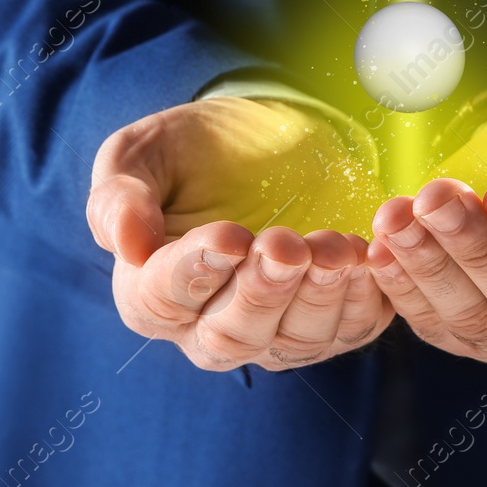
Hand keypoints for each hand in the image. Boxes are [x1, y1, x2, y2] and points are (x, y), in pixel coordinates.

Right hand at [87, 96, 393, 370]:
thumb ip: (120, 197)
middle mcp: (205, 328)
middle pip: (230, 336)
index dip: (196, 272)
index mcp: (149, 292)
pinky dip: (361, 300)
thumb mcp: (142, 155)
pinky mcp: (329, 324)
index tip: (228, 237)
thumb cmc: (192, 151)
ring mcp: (271, 334)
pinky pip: (347, 331)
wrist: (263, 143)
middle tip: (285, 245)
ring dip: (317, 297)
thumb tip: (125, 246)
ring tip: (334, 248)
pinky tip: (366, 258)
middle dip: (263, 292)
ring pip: (292, 343)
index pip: (162, 300)